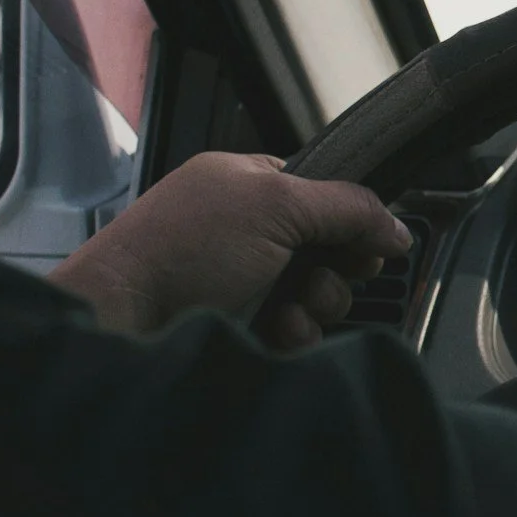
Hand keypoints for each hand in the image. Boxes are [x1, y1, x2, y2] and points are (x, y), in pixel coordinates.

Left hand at [49, 152, 410, 347]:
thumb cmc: (177, 249)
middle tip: (316, 277)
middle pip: (329, 248)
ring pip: (316, 293)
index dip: (351, 219)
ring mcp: (240, 279)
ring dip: (317, 305)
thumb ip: (348, 207)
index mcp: (247, 183)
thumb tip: (396, 227)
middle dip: (334, 270)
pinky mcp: (238, 324)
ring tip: (290, 311)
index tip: (365, 241)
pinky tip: (278, 333)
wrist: (120, 318)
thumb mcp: (276, 204)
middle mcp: (245, 229)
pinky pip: (294, 329)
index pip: (325, 194)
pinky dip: (296, 334)